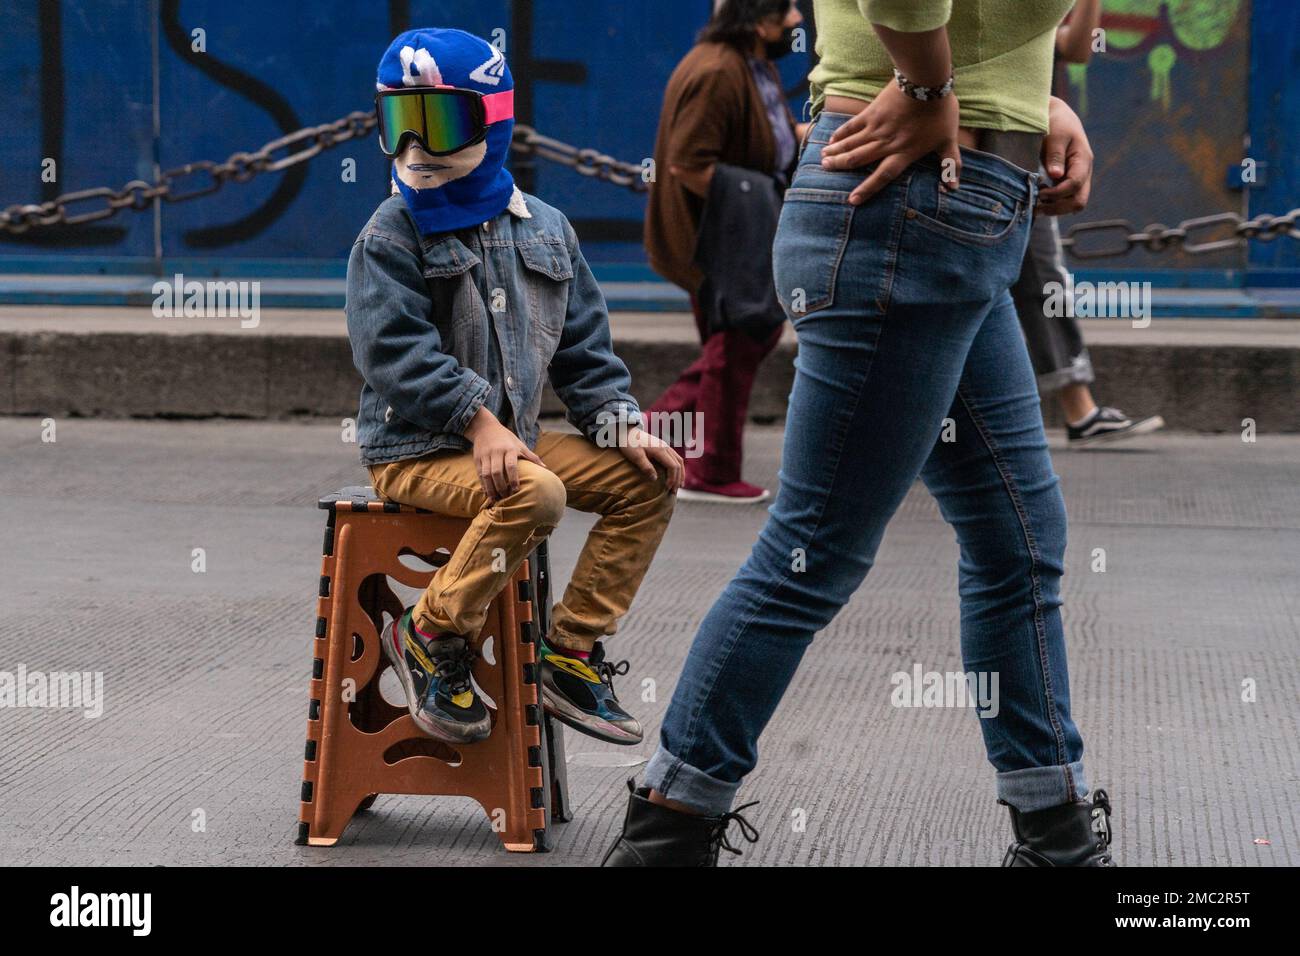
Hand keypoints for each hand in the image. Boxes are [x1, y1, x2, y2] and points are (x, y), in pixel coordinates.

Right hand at [463, 407, 546, 501]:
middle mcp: (496, 452)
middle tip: (506, 498)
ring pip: (486, 475)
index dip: (513, 479)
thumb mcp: (520, 444)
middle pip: (496, 472)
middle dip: (501, 487)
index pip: (511, 465)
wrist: (485, 428)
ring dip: (491, 489)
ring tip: (496, 499)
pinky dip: (483, 485)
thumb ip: (532, 457)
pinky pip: (479, 474)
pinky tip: (488, 493)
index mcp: (509, 449)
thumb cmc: (507, 438)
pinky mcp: (477, 459)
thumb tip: (546, 468)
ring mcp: (485, 455)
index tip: (516, 490)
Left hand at [618, 427, 683, 492]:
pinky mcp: (662, 447)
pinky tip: (675, 475)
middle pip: (678, 464)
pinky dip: (677, 468)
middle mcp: (665, 447)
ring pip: (679, 460)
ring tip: (679, 485)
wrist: (626, 431)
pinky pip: (675, 458)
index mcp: (660, 450)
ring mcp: (665, 446)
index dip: (672, 479)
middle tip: (674, 492)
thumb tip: (655, 479)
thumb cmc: (629, 444)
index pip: (673, 466)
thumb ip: (645, 467)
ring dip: (680, 474)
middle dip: (678, 479)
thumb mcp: (635, 456)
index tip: (667, 489)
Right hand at [820, 79, 961, 204]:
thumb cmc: (940, 112)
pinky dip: (841, 134)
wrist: (926, 81)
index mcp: (904, 153)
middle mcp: (886, 143)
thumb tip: (954, 186)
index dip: (868, 189)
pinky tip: (832, 140)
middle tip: (826, 171)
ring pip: (852, 144)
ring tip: (823, 159)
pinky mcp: (871, 113)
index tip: (853, 200)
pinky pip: (852, 126)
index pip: (883, 176)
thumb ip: (950, 163)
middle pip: (859, 159)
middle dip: (841, 167)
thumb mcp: (948, 139)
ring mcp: (876, 128)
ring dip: (836, 152)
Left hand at [1036, 96, 1092, 215]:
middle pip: (1078, 201)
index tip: (1038, 192)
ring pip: (1072, 203)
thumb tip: (1056, 176)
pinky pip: (1064, 199)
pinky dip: (1051, 204)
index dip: (1057, 193)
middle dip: (1058, 208)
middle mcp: (1083, 172)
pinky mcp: (1066, 181)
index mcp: (1083, 160)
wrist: (1057, 117)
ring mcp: (1076, 178)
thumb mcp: (1055, 135)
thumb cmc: (1056, 123)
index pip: (1075, 185)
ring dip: (1054, 208)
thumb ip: (1055, 155)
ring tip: (1034, 203)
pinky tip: (1037, 198)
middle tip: (1036, 207)